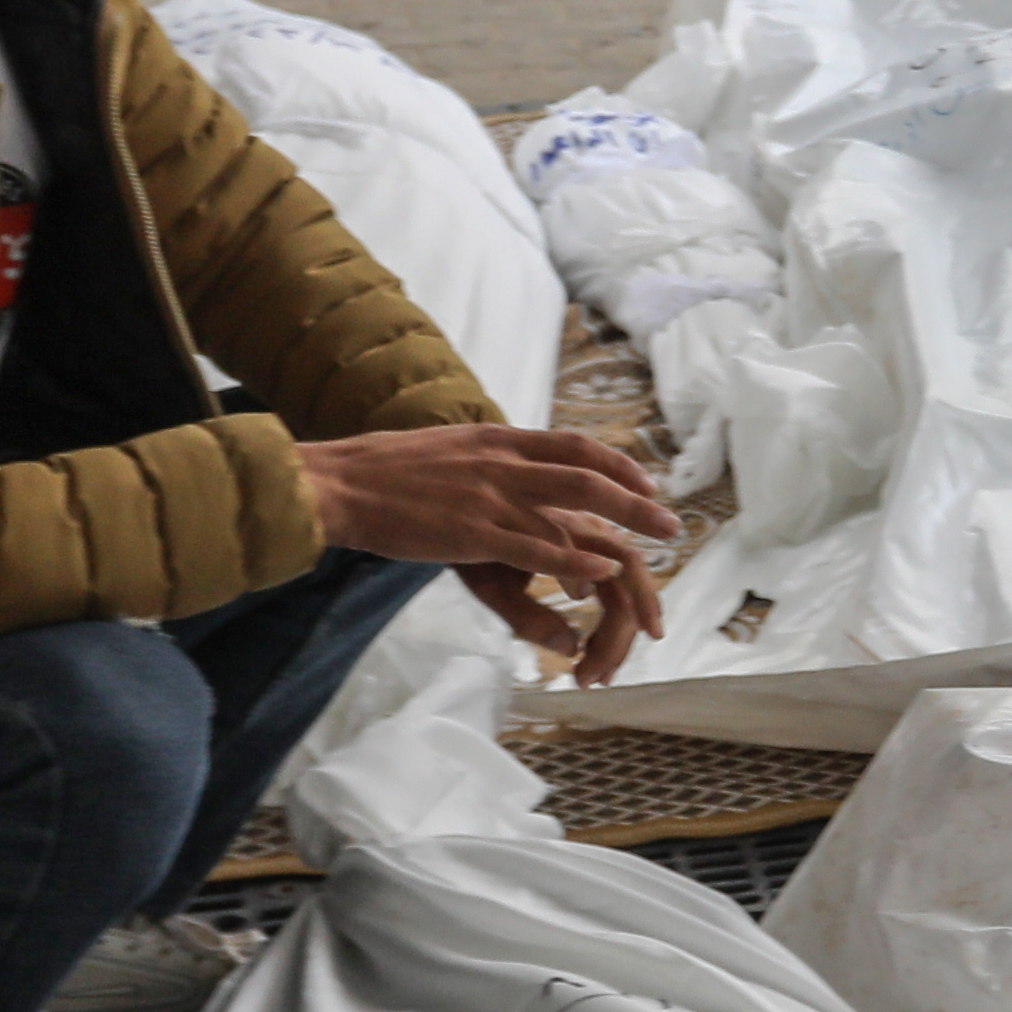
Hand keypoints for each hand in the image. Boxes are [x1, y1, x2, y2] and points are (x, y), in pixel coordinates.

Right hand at [295, 424, 680, 686]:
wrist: (340, 483)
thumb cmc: (385, 472)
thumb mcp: (450, 448)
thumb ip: (487, 456)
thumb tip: (511, 462)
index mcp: (497, 438)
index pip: (575, 445)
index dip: (618, 464)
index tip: (647, 482)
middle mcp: (502, 462)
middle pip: (589, 477)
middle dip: (637, 500)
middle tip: (671, 523)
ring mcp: (490, 497)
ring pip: (574, 511)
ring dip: (622, 531)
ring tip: (655, 551)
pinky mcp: (473, 533)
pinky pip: (537, 547)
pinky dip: (575, 560)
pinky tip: (601, 574)